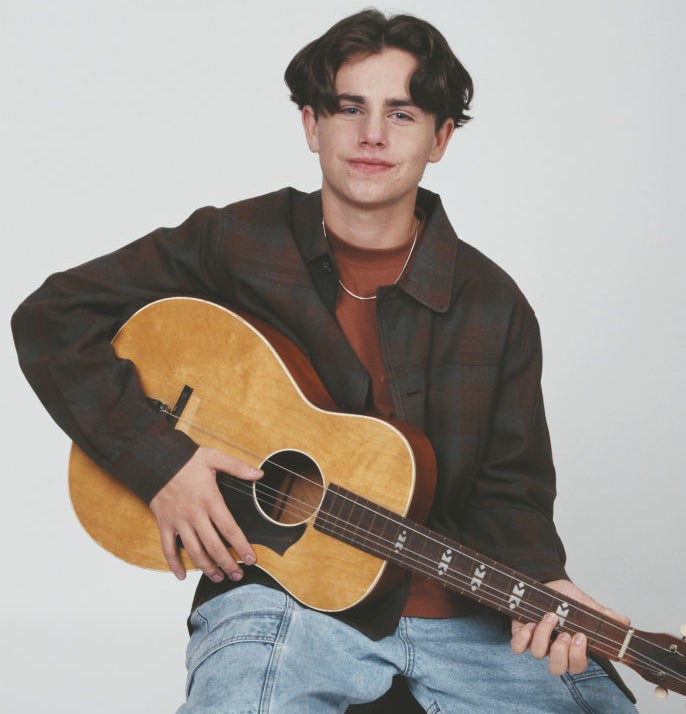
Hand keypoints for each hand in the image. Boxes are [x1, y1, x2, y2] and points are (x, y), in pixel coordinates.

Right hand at [149, 446, 262, 582]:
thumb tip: (259, 474)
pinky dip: (174, 564)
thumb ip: (237, 467)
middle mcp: (194, 514)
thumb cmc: (186, 459)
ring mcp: (178, 521)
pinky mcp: (164, 524)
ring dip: (207, 568)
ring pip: (194, 551)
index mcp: (210, 500)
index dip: (241, 546)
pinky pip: (167, 548)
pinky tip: (182, 575)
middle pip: (213, 546)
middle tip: (238, 575)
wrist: (156, 460)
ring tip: (219, 577)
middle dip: (227, 564)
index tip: (251, 559)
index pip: (229, 529)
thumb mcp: (214, 458)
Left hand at [510, 579, 630, 674]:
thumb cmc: (566, 598)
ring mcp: (537, 641)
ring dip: (544, 635)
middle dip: (560, 652)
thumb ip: (602, 614)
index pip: (577, 666)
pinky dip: (522, 638)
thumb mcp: (585, 604)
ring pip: (538, 654)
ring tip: (550, 616)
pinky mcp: (521, 633)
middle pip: (557, 668)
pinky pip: (518, 646)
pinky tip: (529, 623)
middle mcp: (554, 648)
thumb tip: (624, 622)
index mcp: (572, 647)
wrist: (546, 583)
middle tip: (565, 633)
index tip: (580, 637)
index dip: (578, 656)